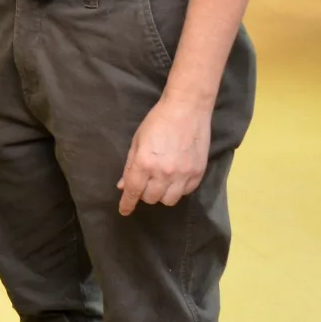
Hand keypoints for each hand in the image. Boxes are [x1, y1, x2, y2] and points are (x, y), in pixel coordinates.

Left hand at [116, 95, 211, 215]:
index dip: (127, 204)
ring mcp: (183, 175)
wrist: (187, 110)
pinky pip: (186, 192)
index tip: (124, 211)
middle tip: (144, 183)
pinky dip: (178, 189)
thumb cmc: (157, 122)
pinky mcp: (198, 173)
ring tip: (160, 183)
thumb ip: (130, 165)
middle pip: (151, 199)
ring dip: (161, 195)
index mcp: (144, 164)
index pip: (133, 191)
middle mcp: (164, 173)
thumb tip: (123, 185)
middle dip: (144, 194)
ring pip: (169, 200)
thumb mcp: (137, 141)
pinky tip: (175, 178)